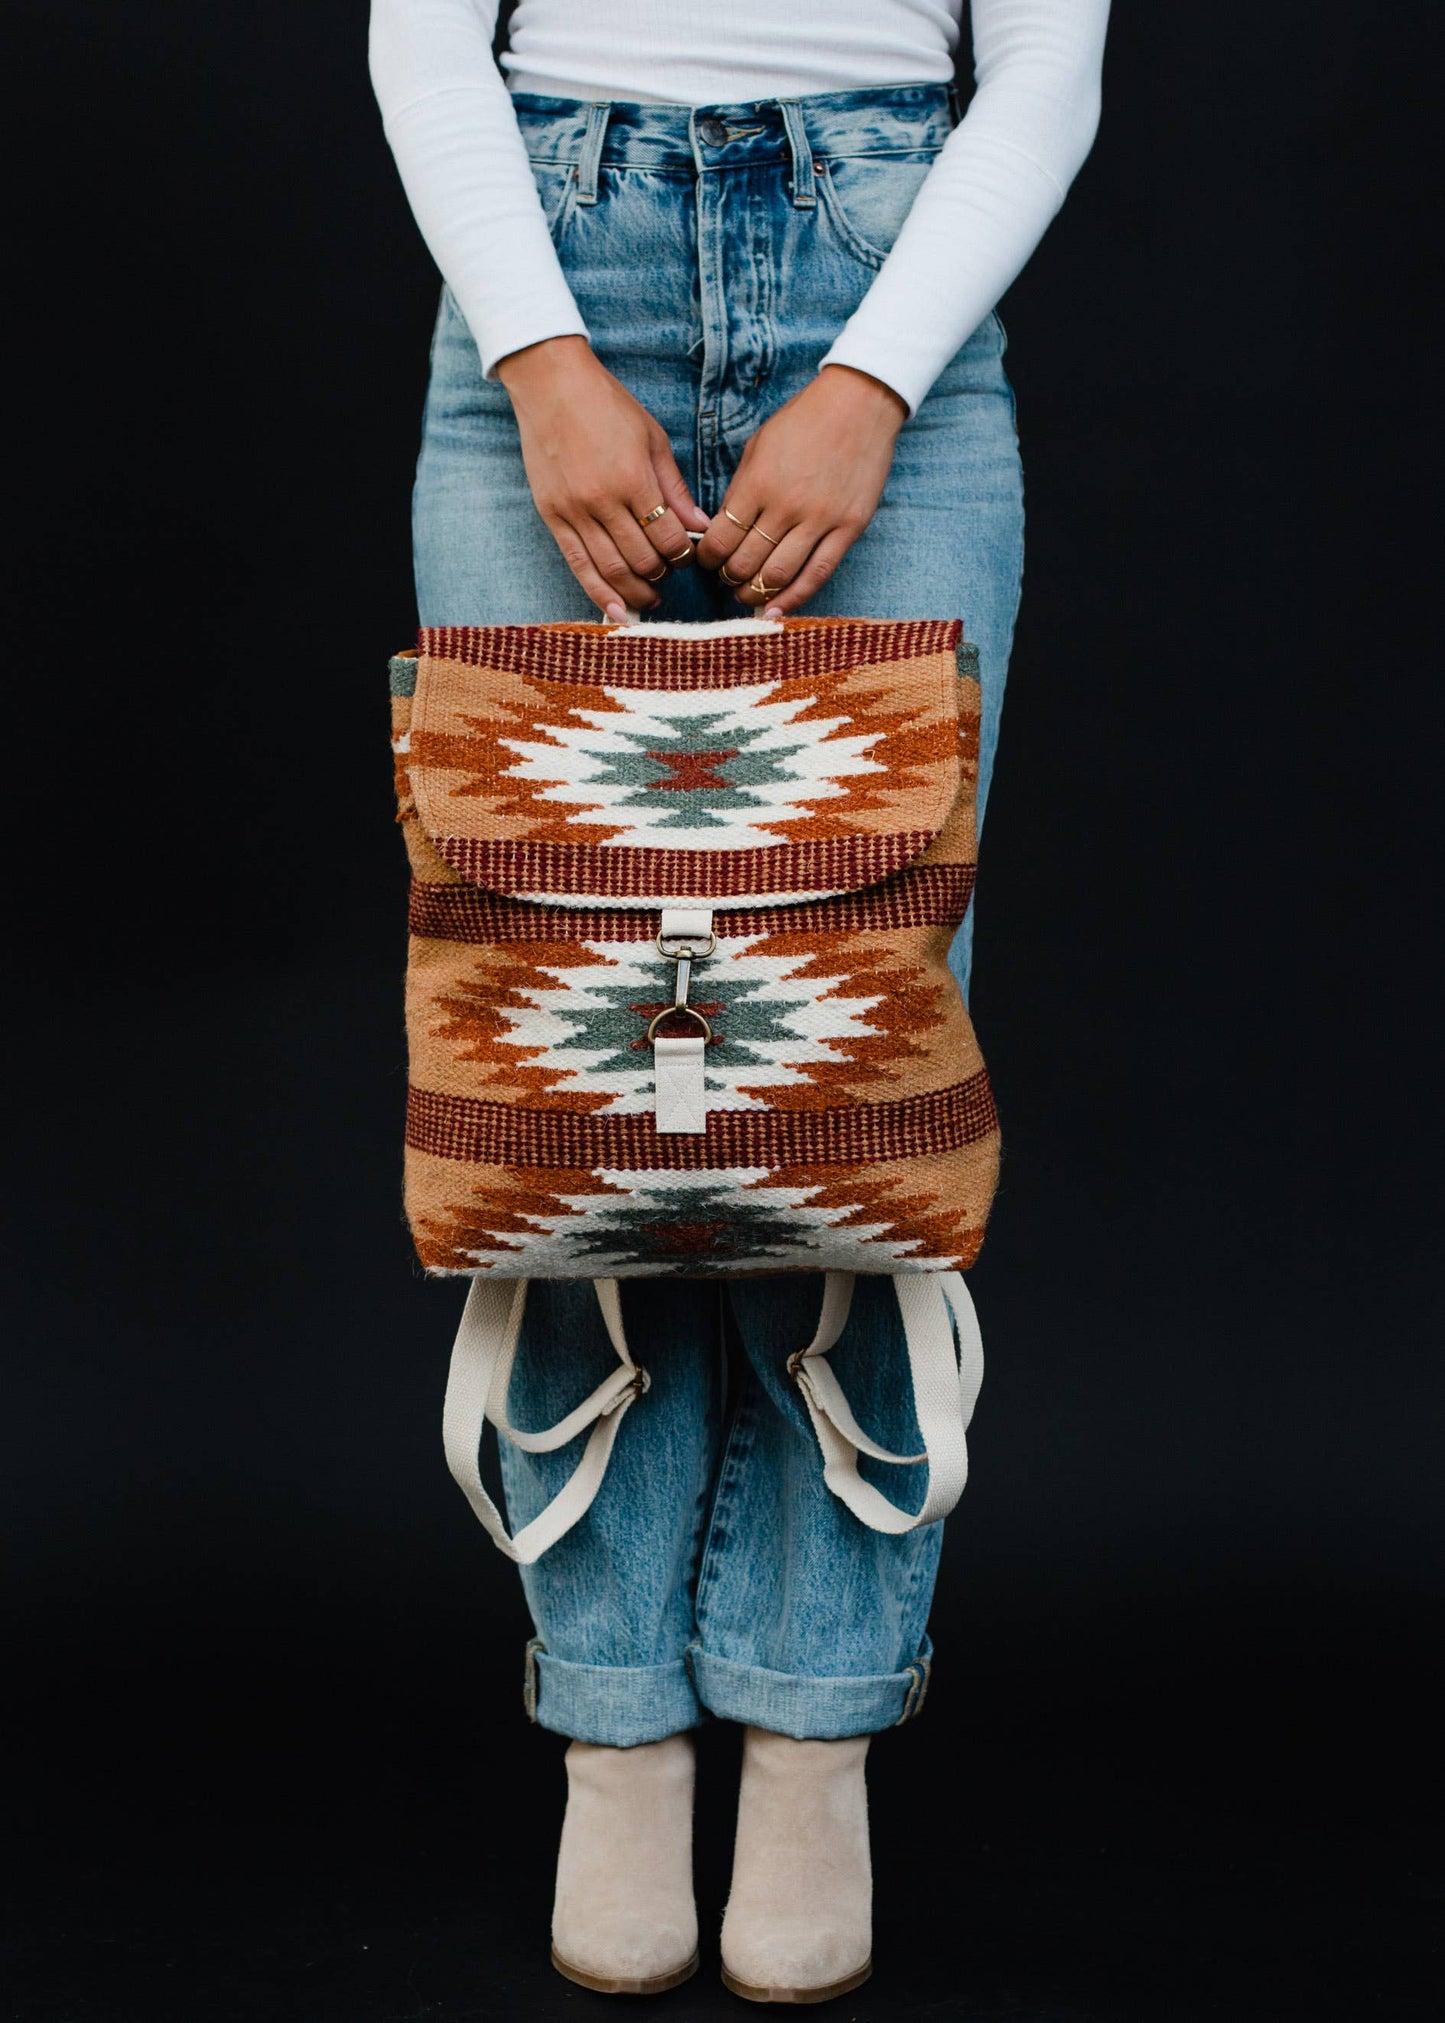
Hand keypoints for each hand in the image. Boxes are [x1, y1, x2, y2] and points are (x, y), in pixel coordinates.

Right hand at [496, 336, 709, 618]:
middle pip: (641, 559)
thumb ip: (674, 488)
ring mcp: (574, 512)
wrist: (550, 385)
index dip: (683, 554)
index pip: (667, 536)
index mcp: (633, 478)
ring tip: (650, 598)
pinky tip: (616, 610)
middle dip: (661, 573)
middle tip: (669, 574)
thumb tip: (700, 526)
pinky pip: (578, 565)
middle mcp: (602, 501)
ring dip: (635, 590)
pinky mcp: (552, 517)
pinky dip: (598, 593)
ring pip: (610, 569)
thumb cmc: (606, 406)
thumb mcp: (652, 439)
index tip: (688, 554)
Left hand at [694, 365, 907, 614]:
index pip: (721, 538)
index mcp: (758, 483)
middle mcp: (786, 507)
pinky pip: (817, 574)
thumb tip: (725, 528)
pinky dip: (794, 598)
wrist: (858, 404)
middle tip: (726, 578)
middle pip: (746, 562)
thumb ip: (741, 489)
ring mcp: (820, 520)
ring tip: (746, 595)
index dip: (708, 557)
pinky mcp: (848, 528)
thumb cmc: (803, 420)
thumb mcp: (758, 446)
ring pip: (778, 575)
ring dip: (755, 593)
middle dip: (728, 577)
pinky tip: (776, 609)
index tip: (707, 560)